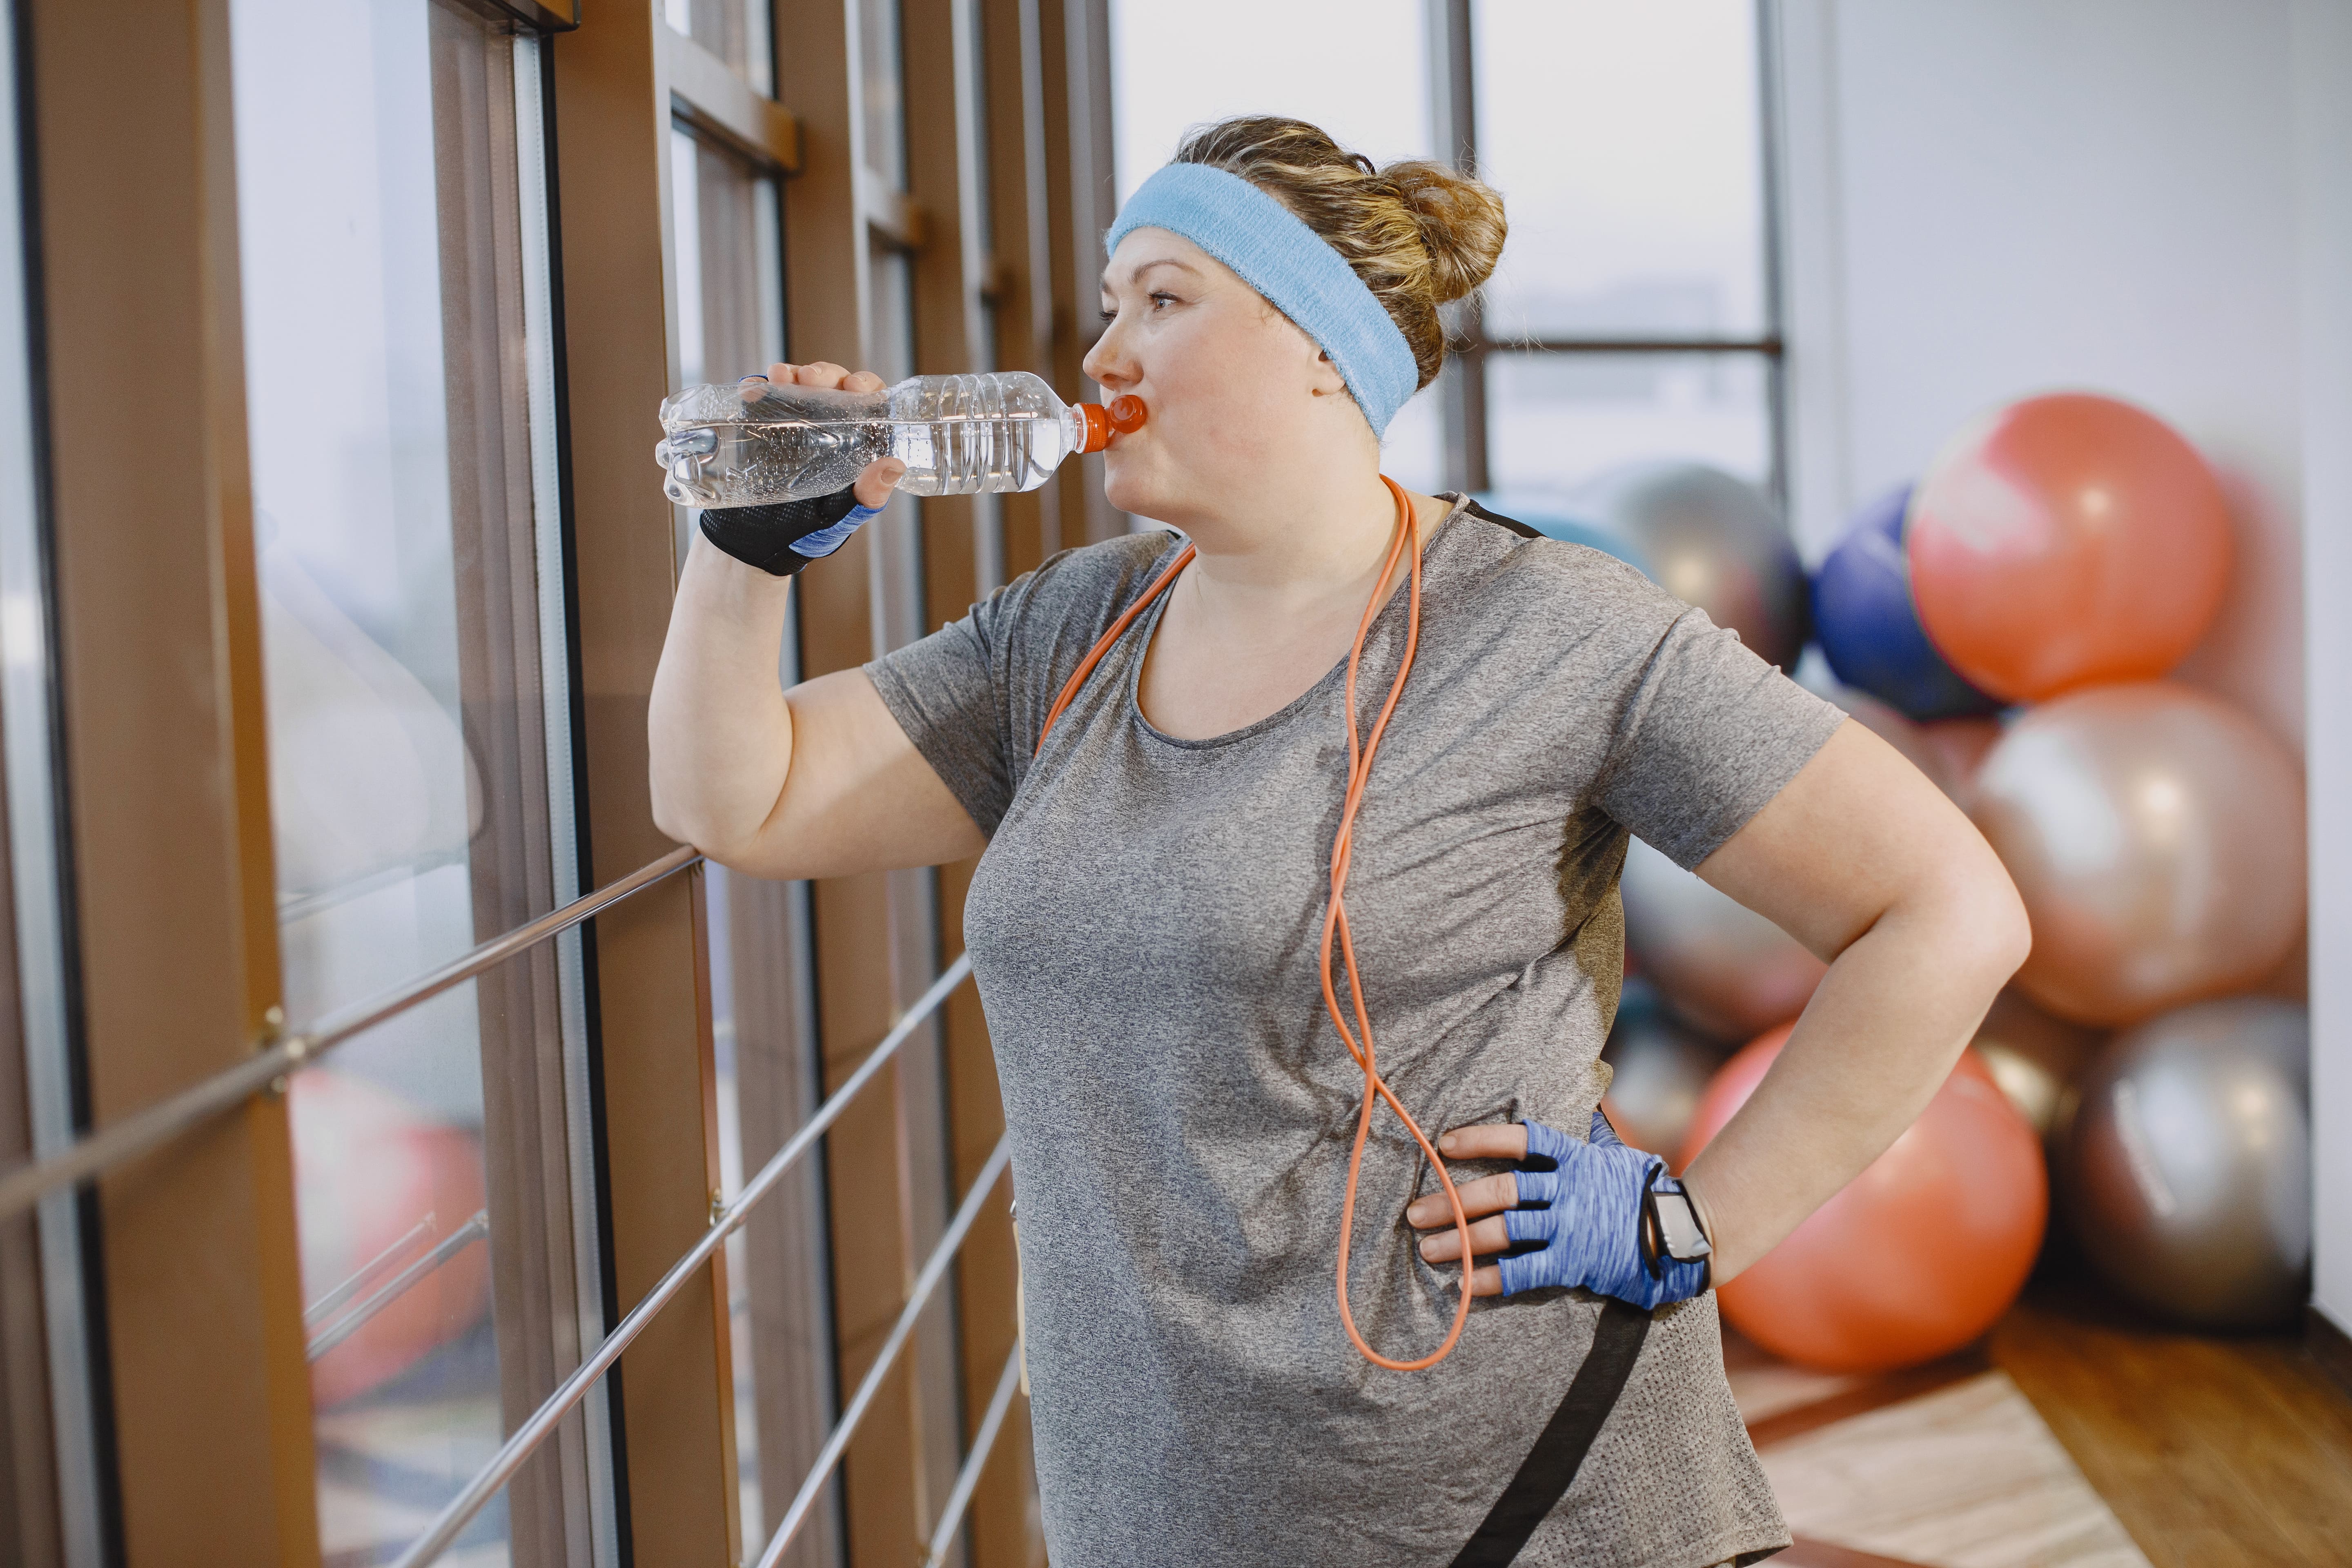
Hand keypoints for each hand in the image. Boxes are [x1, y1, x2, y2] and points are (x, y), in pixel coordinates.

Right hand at [700, 363, 904, 574]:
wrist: (755, 544)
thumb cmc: (806, 532)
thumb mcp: (841, 516)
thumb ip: (868, 495)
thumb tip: (894, 465)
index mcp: (857, 444)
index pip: (871, 403)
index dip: (867, 387)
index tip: (856, 386)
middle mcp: (829, 428)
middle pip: (835, 386)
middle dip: (825, 374)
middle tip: (811, 379)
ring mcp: (794, 422)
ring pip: (799, 385)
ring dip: (791, 375)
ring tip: (779, 376)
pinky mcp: (761, 424)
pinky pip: (762, 398)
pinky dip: (757, 387)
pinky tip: (752, 389)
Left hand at [1404, 1111, 1708, 1310]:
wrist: (1683, 1235)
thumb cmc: (1641, 1191)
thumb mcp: (1614, 1153)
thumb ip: (1587, 1131)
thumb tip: (1582, 1083)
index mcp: (1574, 1157)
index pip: (1521, 1139)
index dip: (1480, 1139)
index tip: (1444, 1144)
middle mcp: (1568, 1189)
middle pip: (1501, 1190)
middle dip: (1453, 1201)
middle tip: (1415, 1213)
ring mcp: (1571, 1226)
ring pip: (1505, 1230)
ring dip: (1461, 1240)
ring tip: (1428, 1249)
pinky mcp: (1576, 1263)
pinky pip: (1525, 1271)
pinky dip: (1492, 1278)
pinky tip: (1464, 1285)